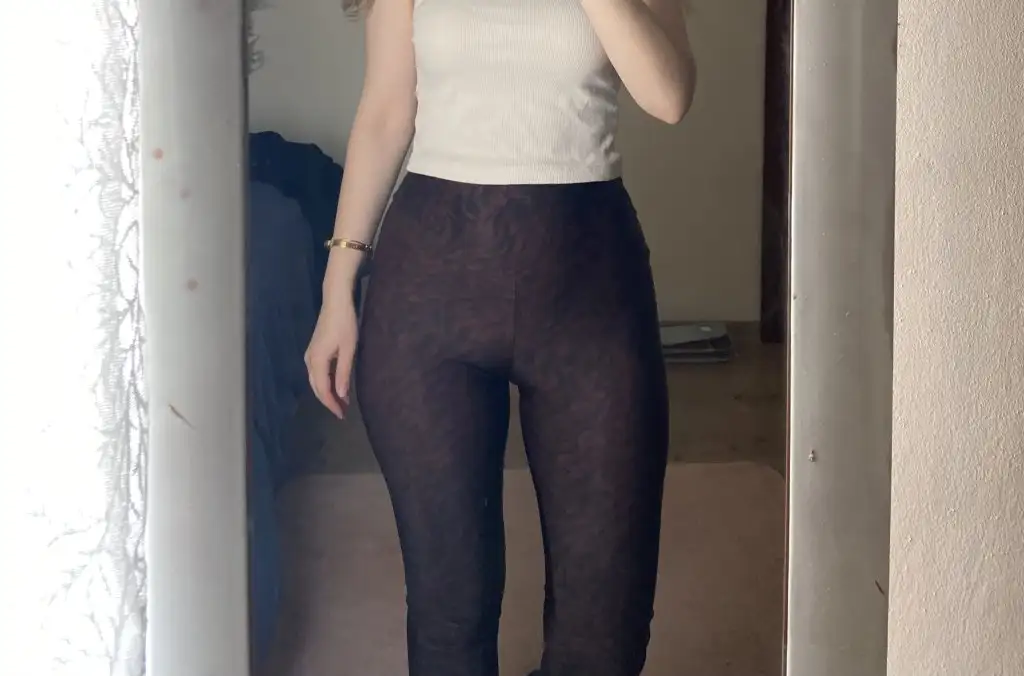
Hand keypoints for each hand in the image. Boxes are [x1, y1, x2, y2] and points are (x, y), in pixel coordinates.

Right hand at [304, 294, 358, 418]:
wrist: (336, 301)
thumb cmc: (345, 324)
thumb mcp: (348, 350)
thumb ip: (343, 373)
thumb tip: (341, 394)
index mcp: (317, 361)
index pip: (323, 390)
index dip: (332, 404)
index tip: (342, 415)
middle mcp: (309, 360)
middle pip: (317, 387)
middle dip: (329, 401)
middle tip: (342, 412)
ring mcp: (310, 354)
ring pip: (316, 380)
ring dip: (328, 392)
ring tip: (342, 402)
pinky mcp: (314, 350)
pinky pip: (318, 372)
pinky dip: (327, 381)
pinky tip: (337, 385)